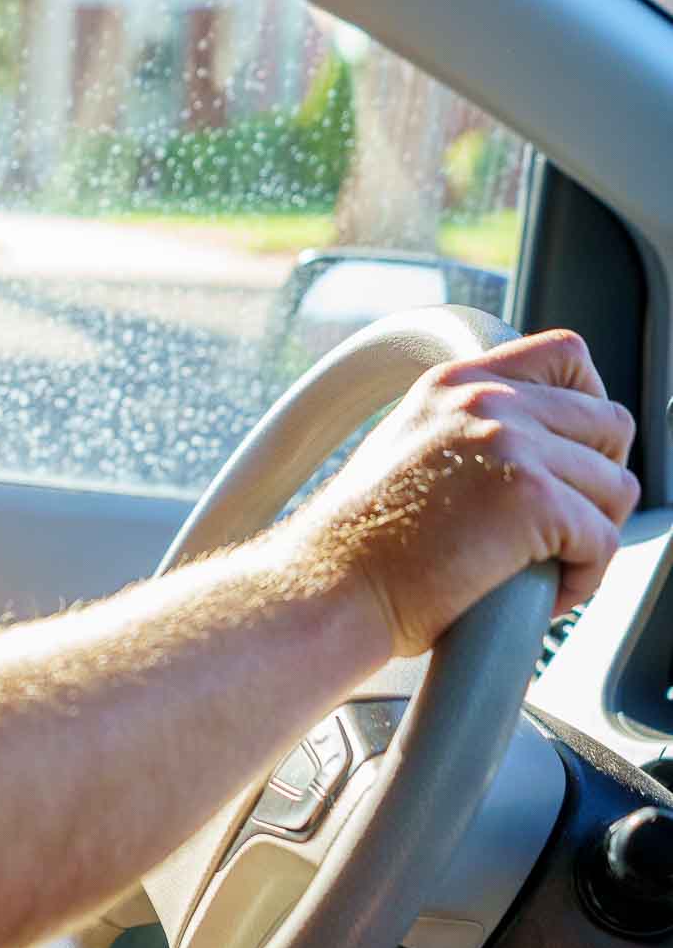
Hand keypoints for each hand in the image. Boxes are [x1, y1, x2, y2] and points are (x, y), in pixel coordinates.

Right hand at [292, 329, 638, 656]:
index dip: (589, 404)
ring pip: (617, 488)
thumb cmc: (361, 544)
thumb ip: (471, 430)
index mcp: (455, 383)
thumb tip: (543, 451)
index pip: (566, 355)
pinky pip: (605, 541)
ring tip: (545, 566)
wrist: (329, 586)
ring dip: (591, 535)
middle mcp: (487, 401)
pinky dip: (583, 578)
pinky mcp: (533, 500)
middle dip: (598, 481)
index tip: (574, 452)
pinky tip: (541, 592)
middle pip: (610, 424)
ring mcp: (512, 445)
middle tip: (561, 526)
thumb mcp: (409, 449)